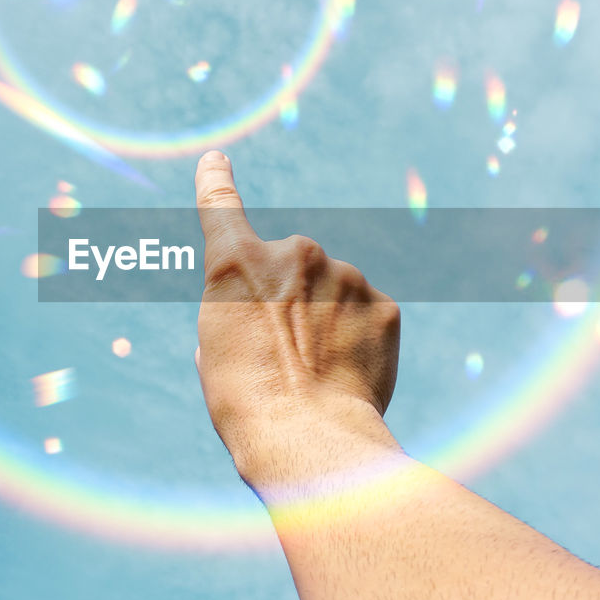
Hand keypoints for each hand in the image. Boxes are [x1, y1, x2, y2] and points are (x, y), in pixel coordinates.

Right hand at [193, 151, 402, 492]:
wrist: (308, 439)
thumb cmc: (246, 404)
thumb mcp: (214, 356)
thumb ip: (236, 318)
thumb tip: (260, 322)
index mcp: (237, 264)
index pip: (221, 208)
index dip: (216, 182)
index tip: (217, 160)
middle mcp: (294, 253)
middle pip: (291, 269)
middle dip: (289, 301)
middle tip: (282, 355)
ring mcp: (345, 275)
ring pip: (334, 292)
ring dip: (326, 322)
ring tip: (315, 374)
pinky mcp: (384, 305)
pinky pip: (368, 315)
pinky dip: (359, 339)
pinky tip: (348, 375)